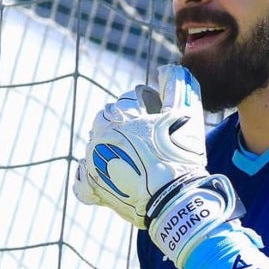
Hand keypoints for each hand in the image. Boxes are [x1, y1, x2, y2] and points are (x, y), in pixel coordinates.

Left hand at [73, 64, 207, 227]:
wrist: (174, 200)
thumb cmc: (181, 155)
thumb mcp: (186, 114)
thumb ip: (177, 86)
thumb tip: (166, 69)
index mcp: (122, 115)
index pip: (131, 98)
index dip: (149, 104)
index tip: (161, 115)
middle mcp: (101, 135)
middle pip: (109, 118)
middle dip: (126, 122)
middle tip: (148, 136)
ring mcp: (94, 162)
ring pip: (96, 144)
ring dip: (111, 145)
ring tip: (134, 156)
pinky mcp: (92, 187)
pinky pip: (82, 179)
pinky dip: (92, 177)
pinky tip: (108, 177)